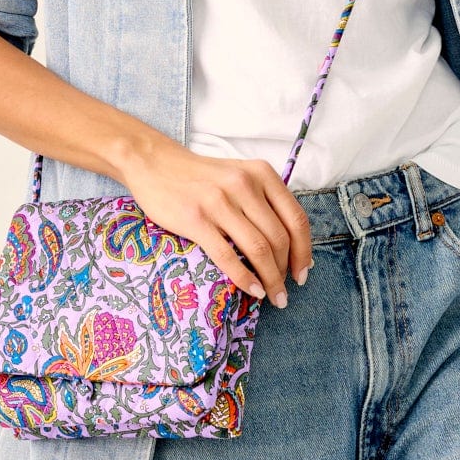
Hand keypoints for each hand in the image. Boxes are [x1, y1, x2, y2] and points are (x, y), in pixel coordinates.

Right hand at [121, 143, 313, 307]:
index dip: (304, 251)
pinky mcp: (196, 219)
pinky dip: (244, 278)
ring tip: (272, 296)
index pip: (296, 218)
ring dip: (270, 279)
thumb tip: (292, 244)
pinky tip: (251, 290)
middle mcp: (245, 185)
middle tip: (285, 292)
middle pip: (279, 238)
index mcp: (262, 174)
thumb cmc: (201, 176)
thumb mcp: (240, 175)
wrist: (155, 163)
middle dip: (286, 271)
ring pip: (257, 249)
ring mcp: (220, 202)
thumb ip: (264, 202)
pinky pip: (227, 256)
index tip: (303, 272)